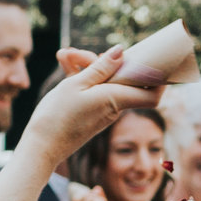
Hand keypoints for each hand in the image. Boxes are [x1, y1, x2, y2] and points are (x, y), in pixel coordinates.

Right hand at [17, 44, 159, 171]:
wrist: (41, 147)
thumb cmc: (57, 116)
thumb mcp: (76, 85)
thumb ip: (100, 68)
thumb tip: (121, 52)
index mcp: (116, 99)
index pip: (152, 94)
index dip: (159, 79)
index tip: (157, 61)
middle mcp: (114, 107)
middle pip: (122, 79)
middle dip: (107, 61)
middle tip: (79, 54)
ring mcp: (102, 110)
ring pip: (105, 82)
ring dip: (88, 66)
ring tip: (64, 55)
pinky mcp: (91, 112)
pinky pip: (93, 90)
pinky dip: (82, 77)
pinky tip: (65, 63)